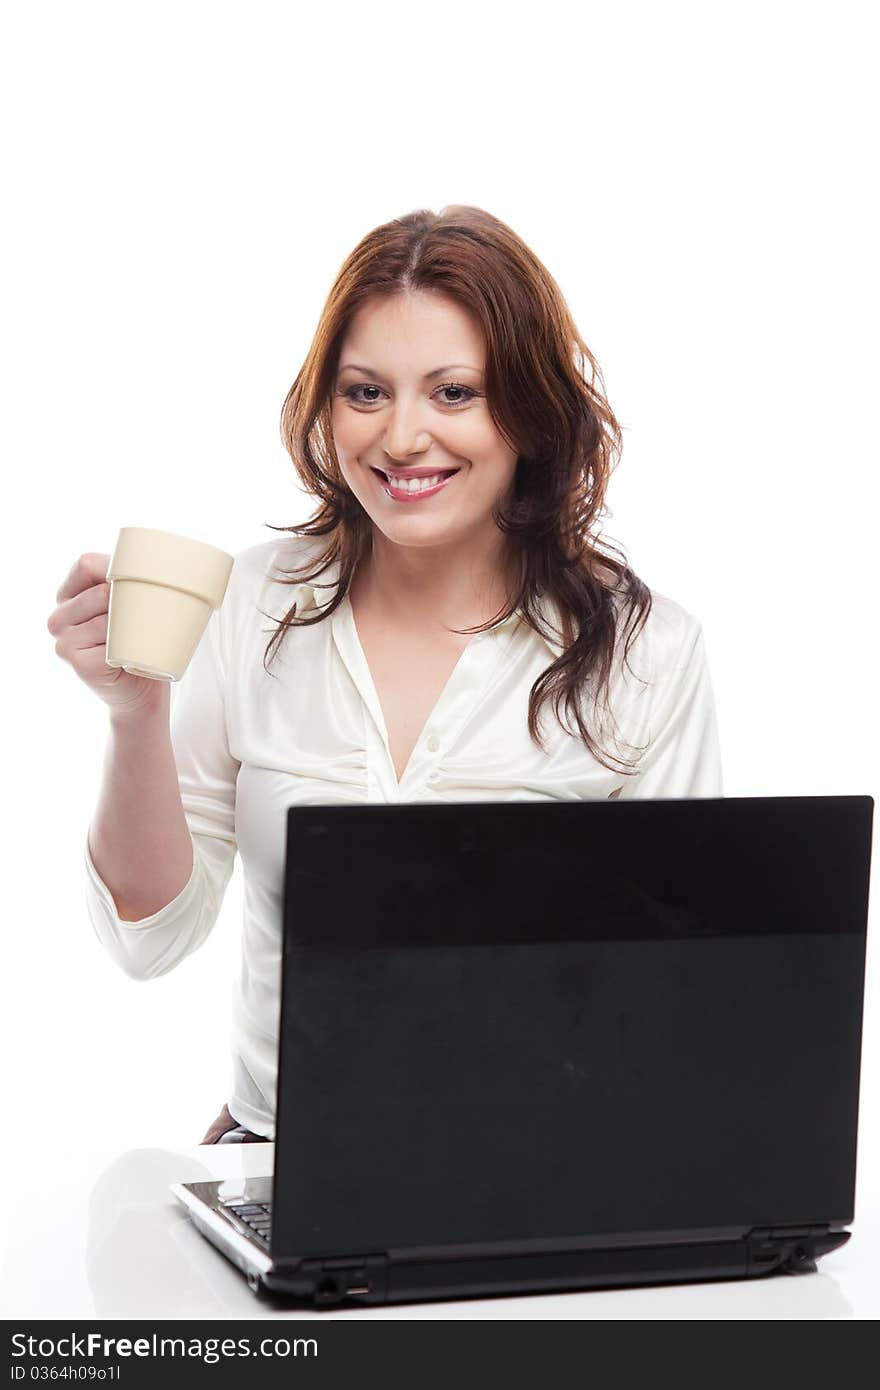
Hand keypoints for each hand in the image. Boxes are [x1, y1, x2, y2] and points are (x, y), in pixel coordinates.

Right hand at [47, 552, 168, 719]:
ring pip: (107, 616)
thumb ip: (129, 583)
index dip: (117, 570)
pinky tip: (132, 651)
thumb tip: (163, 561)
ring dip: (133, 623)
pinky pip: (110, 641)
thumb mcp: (130, 608)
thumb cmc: (138, 644)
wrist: (141, 693)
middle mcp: (59, 618)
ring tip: (143, 635)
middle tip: (152, 614)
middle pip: (99, 590)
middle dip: (132, 598)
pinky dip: (129, 644)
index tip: (142, 582)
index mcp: (67, 597)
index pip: (87, 564)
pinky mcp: (77, 661)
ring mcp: (63, 641)